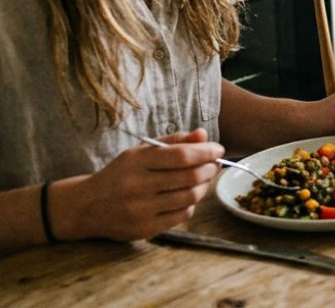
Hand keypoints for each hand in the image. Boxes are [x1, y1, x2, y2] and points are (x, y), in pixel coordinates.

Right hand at [58, 129, 222, 241]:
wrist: (85, 206)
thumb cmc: (120, 174)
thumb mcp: (140, 152)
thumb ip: (173, 141)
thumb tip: (203, 136)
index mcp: (136, 162)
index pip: (182, 156)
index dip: (206, 152)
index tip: (218, 150)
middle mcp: (137, 186)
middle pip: (190, 177)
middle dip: (209, 169)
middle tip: (213, 165)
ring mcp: (140, 210)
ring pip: (190, 197)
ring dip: (203, 186)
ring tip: (202, 179)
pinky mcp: (144, 229)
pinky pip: (182, 215)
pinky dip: (190, 204)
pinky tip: (185, 196)